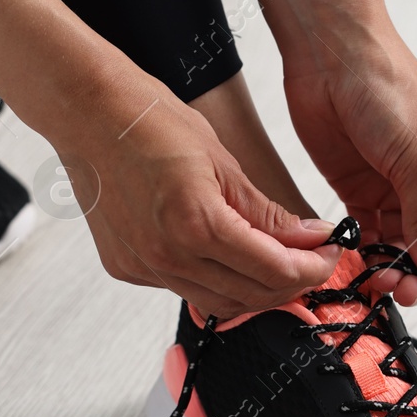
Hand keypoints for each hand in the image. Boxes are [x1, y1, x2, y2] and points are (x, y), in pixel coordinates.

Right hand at [55, 81, 341, 318]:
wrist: (88, 113)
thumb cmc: (150, 121)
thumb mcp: (224, 161)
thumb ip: (267, 212)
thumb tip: (310, 238)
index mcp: (196, 224)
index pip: (275, 270)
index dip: (312, 267)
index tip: (329, 254)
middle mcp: (166, 255)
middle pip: (250, 296)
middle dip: (290, 284)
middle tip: (311, 261)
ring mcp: (143, 266)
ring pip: (217, 302)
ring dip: (253, 290)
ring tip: (276, 263)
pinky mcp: (127, 269)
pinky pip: (183, 289)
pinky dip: (214, 281)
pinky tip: (225, 257)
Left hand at [283, 31, 416, 305]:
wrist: (331, 54)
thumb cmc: (388, 88)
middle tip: (404, 289)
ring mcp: (398, 188)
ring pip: (403, 248)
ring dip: (394, 269)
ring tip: (380, 280)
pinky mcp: (361, 191)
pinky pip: (370, 236)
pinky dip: (367, 254)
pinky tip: (359, 263)